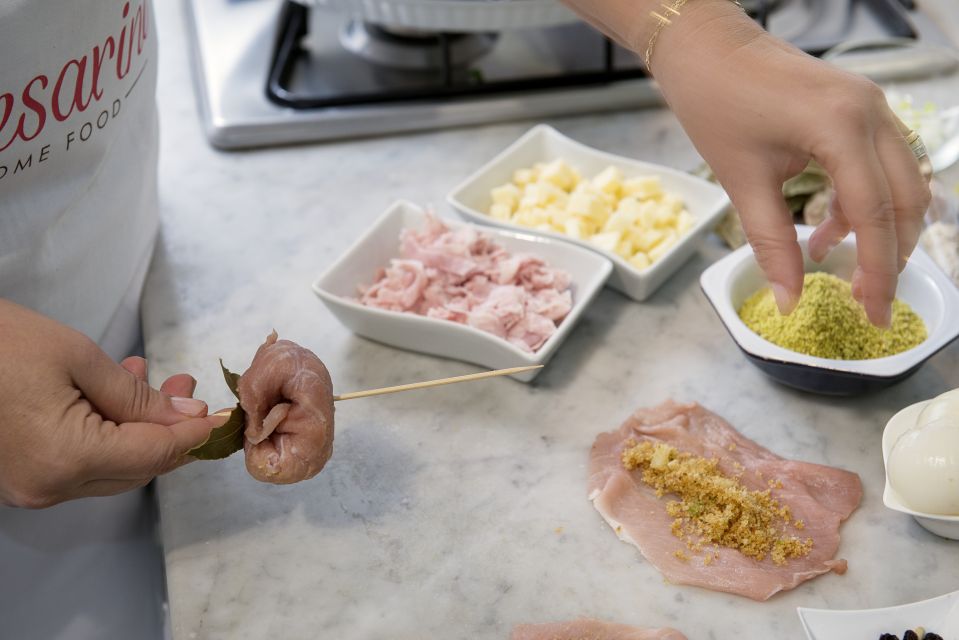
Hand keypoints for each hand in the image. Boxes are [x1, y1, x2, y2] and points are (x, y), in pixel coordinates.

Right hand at [0, 300, 225, 507]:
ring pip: (111, 464)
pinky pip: (80, 458)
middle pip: (136, 467)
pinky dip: (106, 429)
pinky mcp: (20, 474)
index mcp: (67, 460)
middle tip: (187, 388)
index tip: (225, 416)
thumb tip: (188, 418)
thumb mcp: (79, 359)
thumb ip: (139, 397)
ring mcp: (30, 486)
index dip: (195, 435)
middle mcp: (49, 487)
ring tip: (156, 381)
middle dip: (169, 428)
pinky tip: (117, 390)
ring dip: (138, 426)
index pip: (155, 455)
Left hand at [652, 0, 929, 325]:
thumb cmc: (716, 104)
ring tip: (837, 264)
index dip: (877, 271)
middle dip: (890, 254)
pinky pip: (878, 164)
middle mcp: (870, 113)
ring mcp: (869, 106)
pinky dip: (860, 202)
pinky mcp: (858, 108)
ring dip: (878, 228)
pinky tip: (824, 231)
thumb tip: (790, 300)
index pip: (875, 214)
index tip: (874, 314)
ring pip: (900, 182)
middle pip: (905, 199)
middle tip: (868, 299)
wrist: (705, 48)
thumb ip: (772, 244)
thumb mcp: (742, 182)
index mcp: (842, 128)